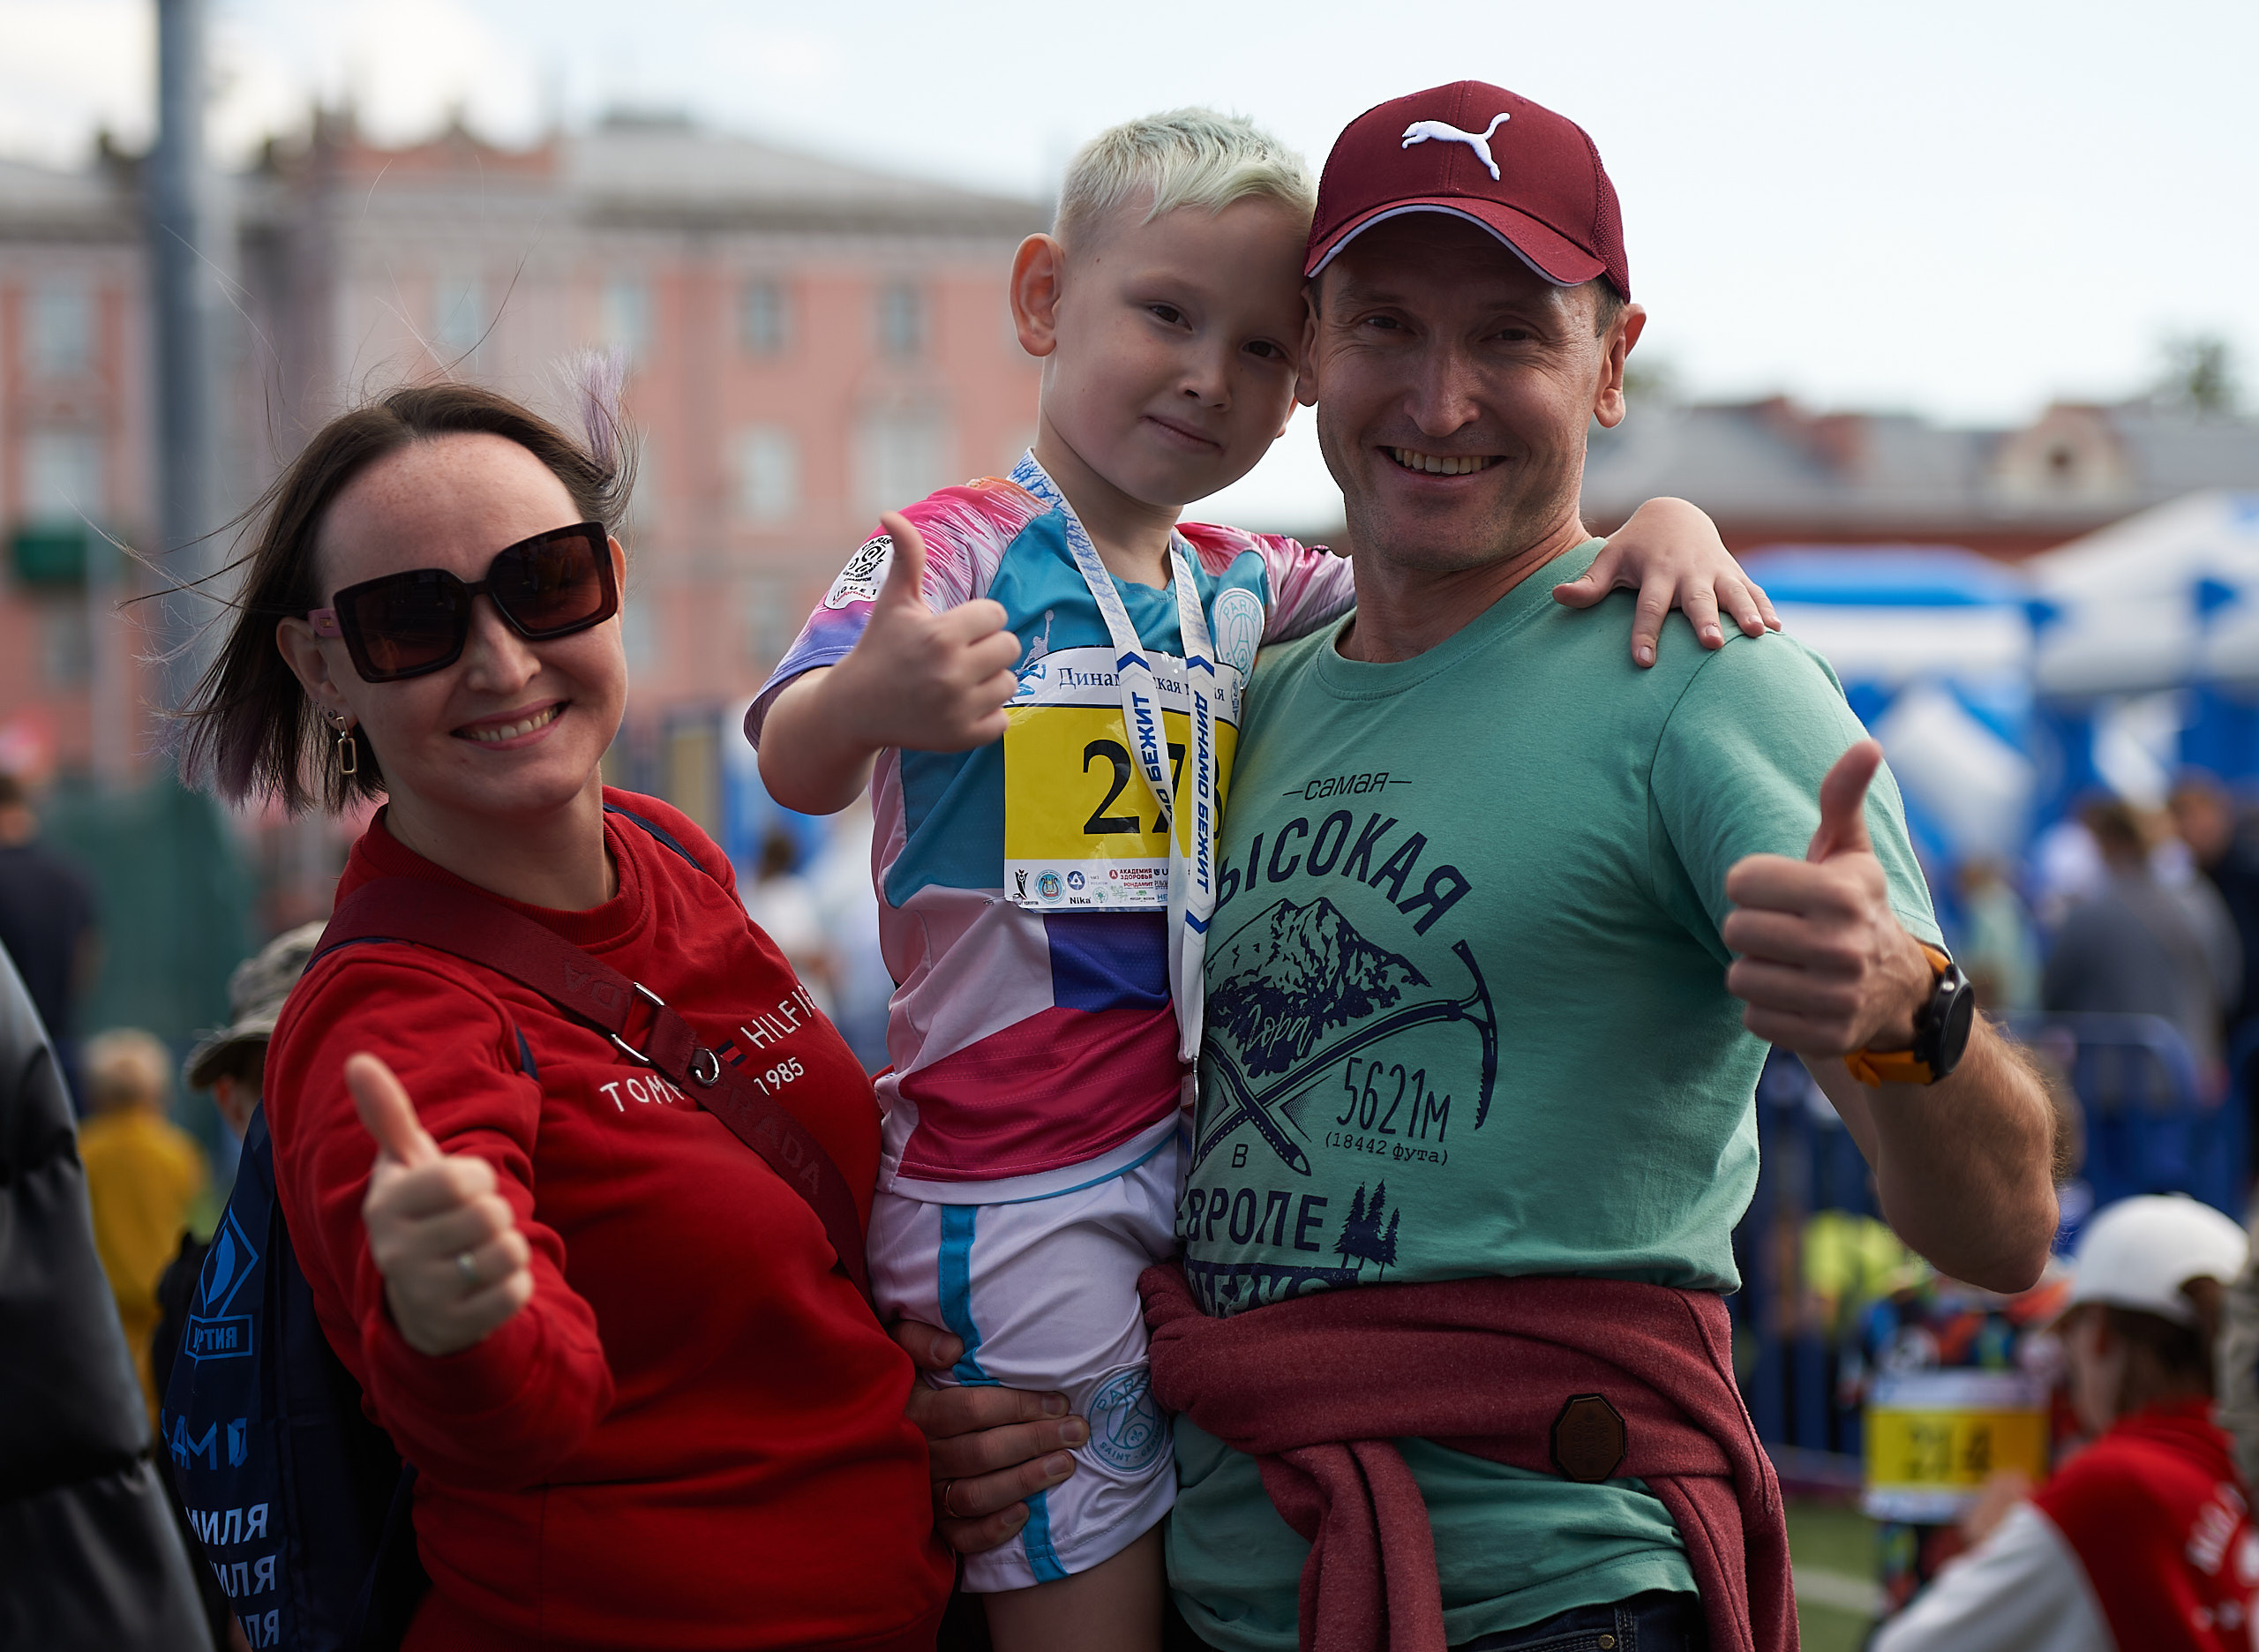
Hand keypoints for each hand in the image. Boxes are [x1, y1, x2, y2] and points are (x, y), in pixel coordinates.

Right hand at [351, 1052, 533, 1357]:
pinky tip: (489, 1285)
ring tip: (482, 1252)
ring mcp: (422, 1294)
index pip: (461, 1177)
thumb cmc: (421, 1214)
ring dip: (511, 1248)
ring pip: (509, 1251)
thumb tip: (358, 1058)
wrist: (418, 1299)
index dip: (478, 1176)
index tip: (464, 1186)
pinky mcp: (452, 1329)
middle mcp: (396, 1252)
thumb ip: (388, 1114)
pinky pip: (517, 1293)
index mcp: (387, 1204)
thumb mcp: (404, 1165)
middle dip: (497, 1213)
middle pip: (491, 1213)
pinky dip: (517, 1284)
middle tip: (473, 1225)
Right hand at [821, 512, 1020, 752]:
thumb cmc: (881, 647)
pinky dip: (987, 716)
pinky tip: (958, 708)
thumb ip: (906, 556)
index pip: (997, 615)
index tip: (952, 629)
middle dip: (987, 647)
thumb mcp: (894, 602)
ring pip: (1010, 682)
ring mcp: (958, 709)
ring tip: (957, 681)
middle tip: (956, 656)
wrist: (855, 709)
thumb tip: (890, 513)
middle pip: (1009, 647)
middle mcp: (951, 673)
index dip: (976, 620)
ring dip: (989, 680)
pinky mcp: (962, 738)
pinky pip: (1003, 720)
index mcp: (940, 635)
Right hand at [891, 1318, 1086, 1554]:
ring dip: (1025, 1481)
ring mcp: (921, 1492)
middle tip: (1076, 1433)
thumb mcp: (894, 1346)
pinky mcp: (926, 1522)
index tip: (1059, 1403)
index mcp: (913, 1410)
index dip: (1019, 1406)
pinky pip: (959, 1536)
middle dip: (1036, 1441)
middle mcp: (918, 1455)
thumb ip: (918, 1340)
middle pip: (982, 1452)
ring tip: (1065, 1465)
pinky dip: (992, 1529)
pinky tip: (1024, 1513)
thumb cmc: (893, 1380)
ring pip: (976, 1495)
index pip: (971, 1410)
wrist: (857, 1434)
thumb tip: (954, 1349)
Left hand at [1553, 496, 1778, 667]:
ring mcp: (1716, 572)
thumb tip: (1557, 596)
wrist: (1675, 516)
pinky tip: (1776, 630)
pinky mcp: (1734, 574)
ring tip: (1759, 634)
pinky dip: (1765, 607)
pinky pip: (1753, 591)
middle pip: (1696, 601)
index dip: (1645, 634)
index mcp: (1656, 573)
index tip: (1643, 662)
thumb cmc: (1635, 547)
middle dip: (1706, 621)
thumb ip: (1588, 584)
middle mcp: (1689, 573)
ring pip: (1733, 593)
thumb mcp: (1610, 559)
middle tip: (1713, 644)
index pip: (1648, 607)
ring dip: (1745, 613)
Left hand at [1721, 740, 1933, 1054]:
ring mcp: (1836, 998)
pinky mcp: (1824, 1038)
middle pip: (1734, 931)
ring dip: (1755, 969)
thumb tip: (1868, 744)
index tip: (1777, 892)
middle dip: (1749, 928)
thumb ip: (1843, 798)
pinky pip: (1753, 1018)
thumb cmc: (1855, 908)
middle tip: (1782, 930)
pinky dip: (1766, 1008)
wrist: (1899, 993)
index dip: (1750, 885)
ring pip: (1739, 977)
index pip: (1740, 882)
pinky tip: (1796, 995)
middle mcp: (1843, 947)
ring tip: (1789, 963)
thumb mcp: (1850, 853)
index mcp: (1842, 895)